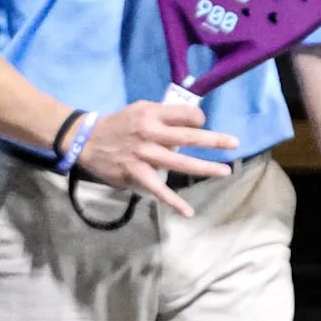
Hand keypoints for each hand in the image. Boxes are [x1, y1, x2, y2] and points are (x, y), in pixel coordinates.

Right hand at [78, 101, 237, 217]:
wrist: (86, 140)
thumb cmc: (118, 124)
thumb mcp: (140, 108)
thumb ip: (165, 114)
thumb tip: (193, 123)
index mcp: (152, 114)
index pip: (185, 114)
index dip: (198, 119)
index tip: (202, 124)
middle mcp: (150, 133)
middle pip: (188, 137)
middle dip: (214, 141)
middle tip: (234, 143)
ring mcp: (144, 155)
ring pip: (179, 163)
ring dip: (204, 168)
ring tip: (224, 171)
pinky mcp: (137, 174)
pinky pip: (158, 190)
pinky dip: (173, 202)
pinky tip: (188, 211)